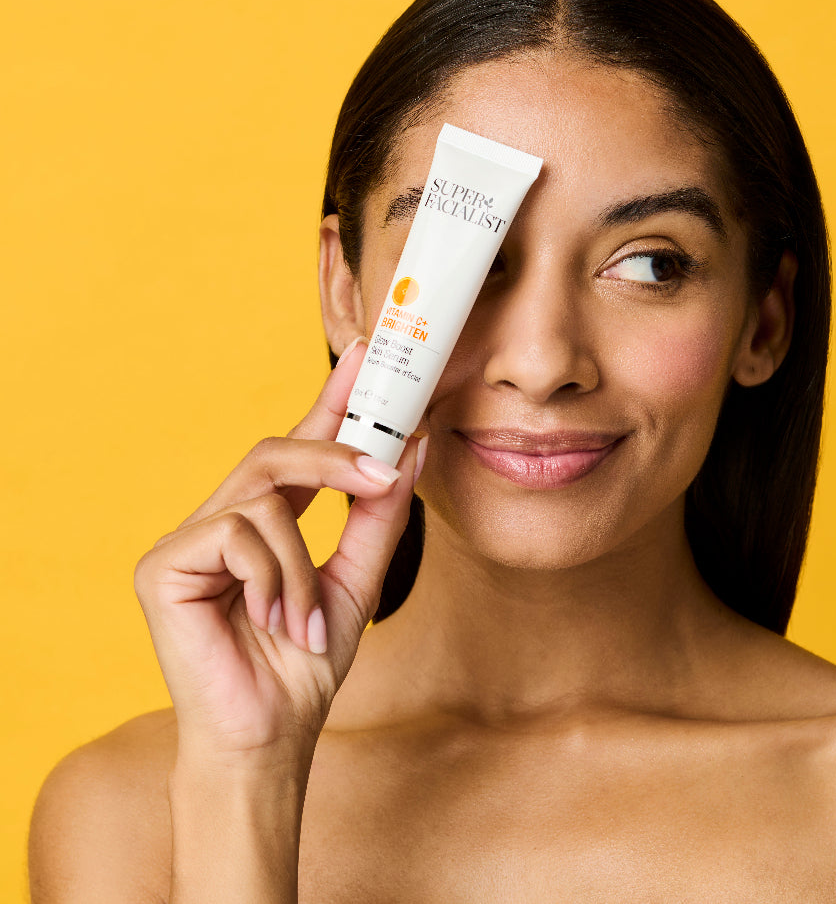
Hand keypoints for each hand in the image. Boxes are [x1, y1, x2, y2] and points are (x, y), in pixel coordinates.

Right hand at [134, 339, 422, 768]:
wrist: (269, 737)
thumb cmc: (304, 664)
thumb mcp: (358, 579)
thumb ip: (380, 515)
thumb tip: (413, 446)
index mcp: (265, 522)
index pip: (299, 446)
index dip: (330, 400)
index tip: (368, 358)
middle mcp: (221, 520)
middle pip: (275, 451)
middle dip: (336, 455)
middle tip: (387, 470)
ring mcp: (187, 540)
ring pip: (265, 498)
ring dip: (303, 565)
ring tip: (306, 622)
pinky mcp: (162, 565)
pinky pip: (237, 534)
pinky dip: (274, 580)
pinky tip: (273, 624)